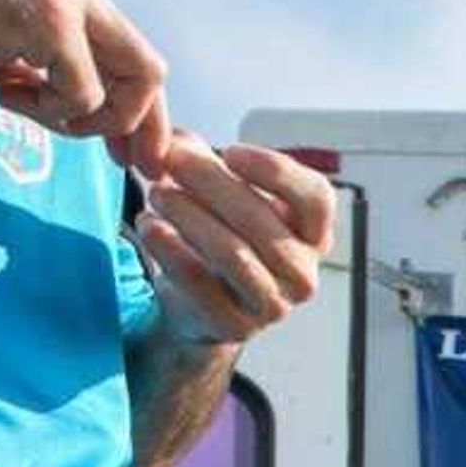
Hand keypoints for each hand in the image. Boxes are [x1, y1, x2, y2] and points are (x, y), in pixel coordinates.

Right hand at [0, 0, 170, 173]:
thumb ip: (36, 67)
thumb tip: (67, 108)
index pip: (128, 49)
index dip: (137, 108)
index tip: (128, 151)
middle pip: (149, 68)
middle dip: (144, 127)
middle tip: (129, 167)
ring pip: (126, 85)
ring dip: (83, 118)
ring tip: (20, 105)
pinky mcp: (48, 18)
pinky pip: (83, 93)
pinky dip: (52, 112)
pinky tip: (2, 93)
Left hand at [142, 135, 336, 346]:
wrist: (204, 305)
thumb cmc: (223, 238)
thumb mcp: (223, 196)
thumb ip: (203, 160)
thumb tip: (174, 140)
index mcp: (313, 237)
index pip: (317, 200)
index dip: (277, 172)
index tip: (230, 151)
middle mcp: (302, 274)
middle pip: (263, 223)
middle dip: (212, 184)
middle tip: (171, 161)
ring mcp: (273, 306)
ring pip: (232, 254)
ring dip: (189, 216)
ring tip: (155, 194)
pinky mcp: (235, 326)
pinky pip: (200, 284)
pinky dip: (170, 250)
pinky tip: (148, 226)